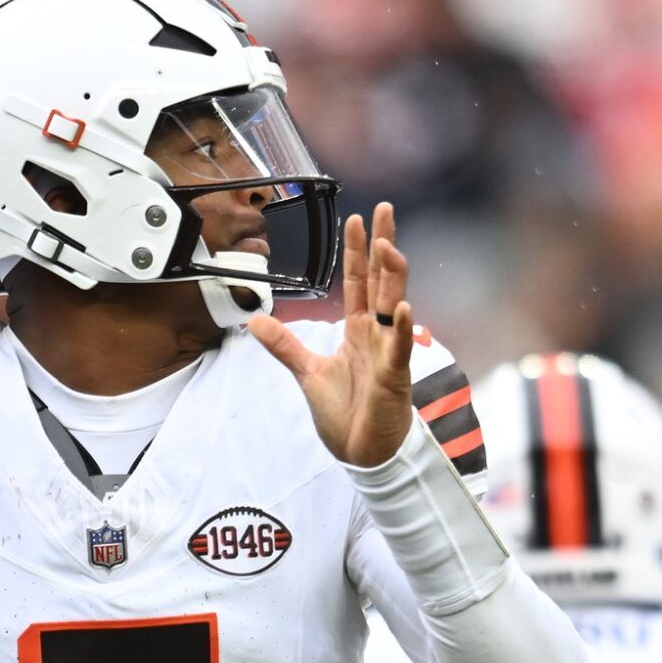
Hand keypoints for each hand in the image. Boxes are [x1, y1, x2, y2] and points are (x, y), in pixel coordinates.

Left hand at [248, 202, 416, 467]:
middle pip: (382, 282)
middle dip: (383, 246)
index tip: (357, 219)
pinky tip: (407, 307)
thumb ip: (284, 345)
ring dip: (394, 276)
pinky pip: (401, 349)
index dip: (357, 252)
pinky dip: (405, 329)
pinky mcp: (395, 377)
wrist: (360, 453)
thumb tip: (255, 320)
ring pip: (395, 307)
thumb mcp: (306, 372)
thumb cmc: (344, 414)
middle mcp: (378, 335)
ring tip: (389, 245)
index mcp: (360, 331)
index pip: (358, 282)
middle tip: (385, 209)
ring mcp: (390, 353)